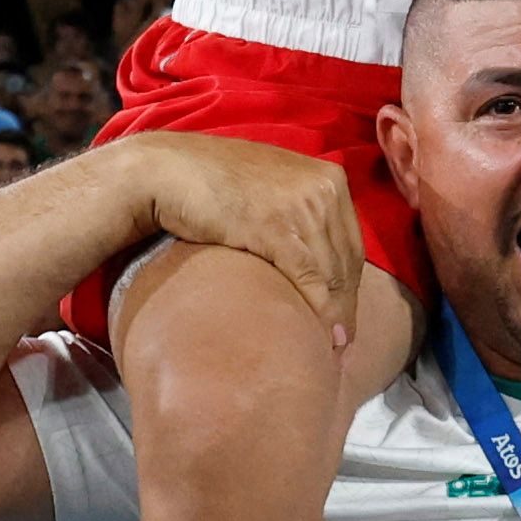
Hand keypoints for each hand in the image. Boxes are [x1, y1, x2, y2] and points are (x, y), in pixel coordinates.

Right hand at [123, 132, 365, 351]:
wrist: (169, 171)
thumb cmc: (216, 183)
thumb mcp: (273, 190)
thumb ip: (302, 214)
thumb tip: (319, 266)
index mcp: (331, 177)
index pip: (352, 245)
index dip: (350, 288)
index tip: (344, 319)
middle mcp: (325, 188)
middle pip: (346, 263)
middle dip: (344, 307)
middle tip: (340, 345)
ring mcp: (302, 205)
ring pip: (330, 273)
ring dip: (331, 316)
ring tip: (328, 349)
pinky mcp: (275, 226)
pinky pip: (306, 276)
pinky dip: (314, 309)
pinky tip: (313, 333)